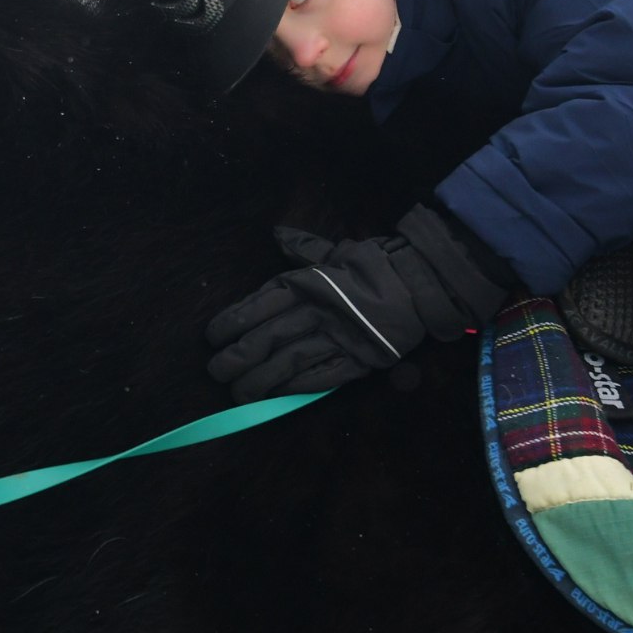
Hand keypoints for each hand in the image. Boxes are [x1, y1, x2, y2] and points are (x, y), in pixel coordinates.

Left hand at [205, 205, 511, 399]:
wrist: (422, 283)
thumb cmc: (375, 265)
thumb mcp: (337, 251)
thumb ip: (304, 249)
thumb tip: (279, 234)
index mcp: (306, 282)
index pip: (259, 304)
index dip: (231, 322)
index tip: (211, 337)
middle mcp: (315, 310)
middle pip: (266, 338)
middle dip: (236, 358)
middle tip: (215, 372)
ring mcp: (336, 338)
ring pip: (287, 363)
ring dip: (258, 381)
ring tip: (237, 395)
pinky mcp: (356, 361)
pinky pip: (319, 378)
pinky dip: (294, 390)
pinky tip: (274, 398)